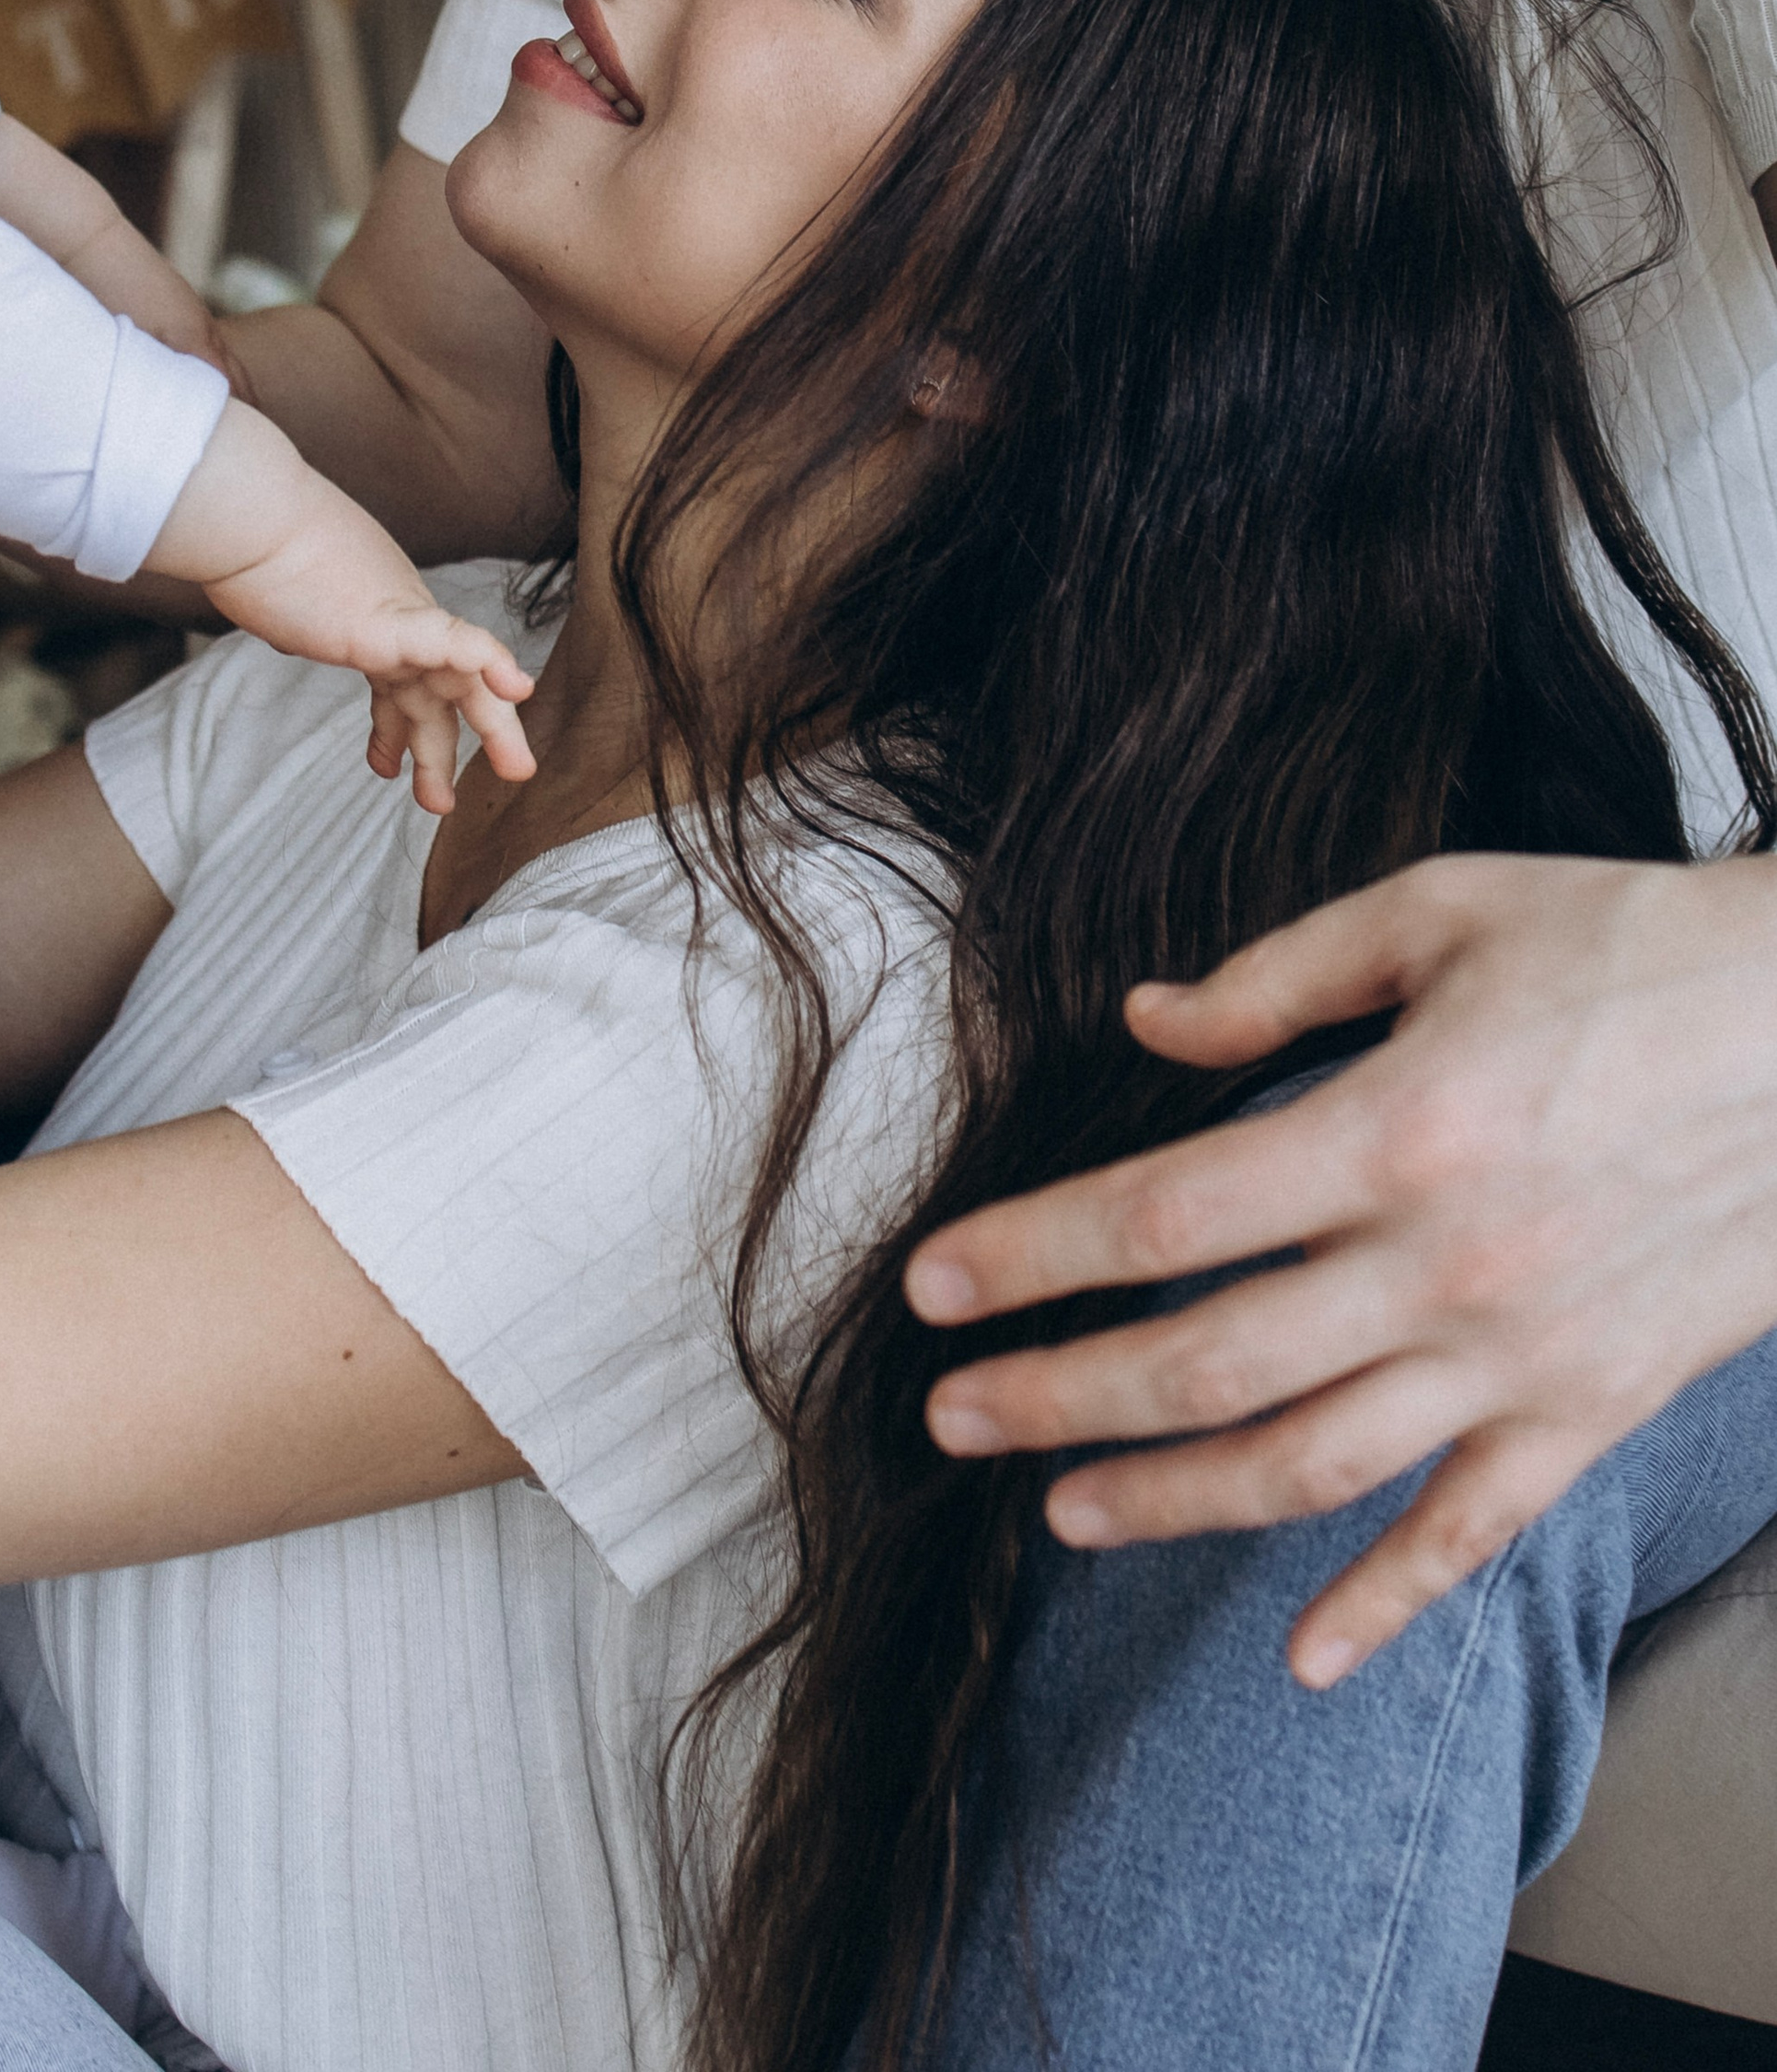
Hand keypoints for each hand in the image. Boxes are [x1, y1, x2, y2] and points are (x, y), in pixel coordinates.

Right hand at [152, 398, 536, 811]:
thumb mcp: (283, 596)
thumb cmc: (248, 545)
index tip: (384, 763)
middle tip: (483, 784)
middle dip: (464, 736)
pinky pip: (456, 643)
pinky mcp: (390, 622)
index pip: (399, 676)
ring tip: (513, 772)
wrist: (244, 515)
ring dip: (490, 728)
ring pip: (462, 679)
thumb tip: (293, 630)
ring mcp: (396, 618)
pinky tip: (516, 687)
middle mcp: (394, 615)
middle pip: (444, 685)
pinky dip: (489, 663)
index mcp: (371, 613)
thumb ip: (301, 619)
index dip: (395, 727)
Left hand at [904, 848, 1776, 1686]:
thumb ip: (1277, 975)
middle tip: (950, 1415)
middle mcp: (1445, 1266)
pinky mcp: (1593, 1408)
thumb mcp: (1441, 909)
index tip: (932, 1286)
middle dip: (1057, 1396)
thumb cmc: (1631, 947)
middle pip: (1206, 1364)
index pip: (1161, 1220)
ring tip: (1062, 1507)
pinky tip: (1303, 1656)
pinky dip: (1386, 1605)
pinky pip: (1474, 1534)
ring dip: (1172, 1502)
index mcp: (1392, 1131)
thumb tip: (1145, 1024)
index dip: (1031, 1256)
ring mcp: (1521, 1356)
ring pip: (1313, 1467)